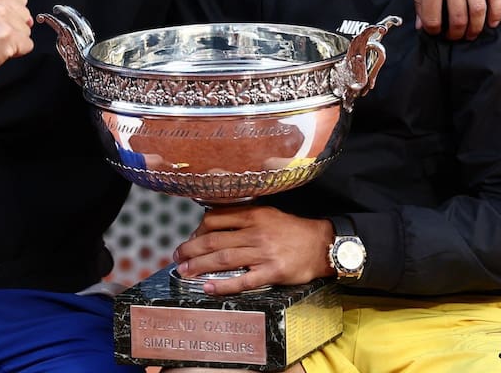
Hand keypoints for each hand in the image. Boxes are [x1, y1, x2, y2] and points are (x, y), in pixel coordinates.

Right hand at [0, 0, 33, 89]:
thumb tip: (30, 18)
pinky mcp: (7, 36)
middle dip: (12, 27)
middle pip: (25, 14)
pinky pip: (27, 45)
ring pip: (27, 30)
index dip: (8, 14)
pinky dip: (15, 52)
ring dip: (13, 39)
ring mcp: (2, 16)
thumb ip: (3, 4)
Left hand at [171, 206, 333, 295]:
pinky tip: (209, 287)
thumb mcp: (268, 213)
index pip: (215, 219)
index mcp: (253, 214)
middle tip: (177, 258)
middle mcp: (256, 232)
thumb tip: (213, 224)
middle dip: (190, 250)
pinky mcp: (273, 272)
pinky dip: (224, 285)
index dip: (197, 230)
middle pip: (214, 240)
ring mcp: (264, 253)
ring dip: (199, 266)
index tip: (189, 239)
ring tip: (184, 272)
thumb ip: (243, 217)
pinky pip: (243, 281)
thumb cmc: (292, 230)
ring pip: (223, 259)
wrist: (322, 244)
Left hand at [403, 0, 500, 39]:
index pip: (434, 18)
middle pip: (459, 18)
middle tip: (455, 36)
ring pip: (479, 8)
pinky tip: (492, 22)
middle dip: (457, 33)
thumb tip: (422, 24)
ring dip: (476, 27)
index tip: (435, 31)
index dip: (434, 30)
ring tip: (472, 33)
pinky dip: (496, 10)